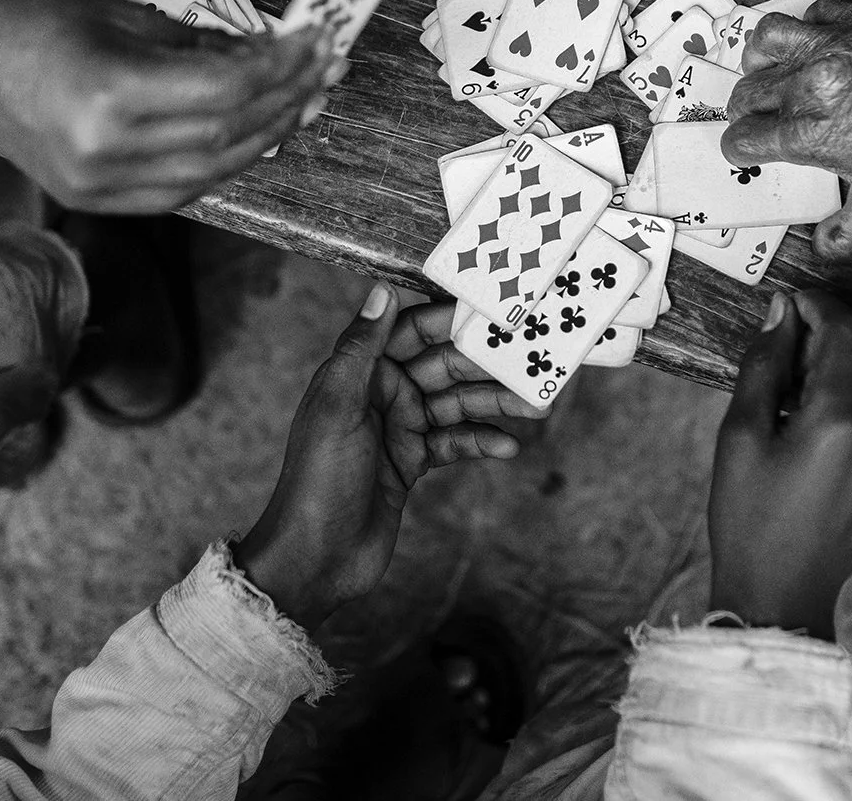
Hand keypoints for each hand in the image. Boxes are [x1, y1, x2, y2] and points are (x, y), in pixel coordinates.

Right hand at [0, 0, 339, 212]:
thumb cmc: (20, 15)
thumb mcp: (117, 12)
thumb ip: (194, 43)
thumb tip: (263, 53)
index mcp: (111, 95)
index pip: (227, 90)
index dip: (283, 66)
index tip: (316, 38)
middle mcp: (108, 151)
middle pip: (229, 135)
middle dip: (289, 99)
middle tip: (328, 65)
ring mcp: (99, 184)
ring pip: (214, 170)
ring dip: (268, 134)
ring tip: (306, 97)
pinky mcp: (94, 198)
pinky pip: (182, 190)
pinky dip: (226, 161)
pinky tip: (255, 131)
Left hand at [236, 288, 524, 627]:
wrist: (316, 559)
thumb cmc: (318, 480)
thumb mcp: (338, 408)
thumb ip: (361, 349)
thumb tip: (381, 291)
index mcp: (360, 373)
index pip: (412, 330)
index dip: (451, 317)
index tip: (494, 308)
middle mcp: (381, 394)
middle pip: (444, 366)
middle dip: (486, 364)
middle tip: (533, 359)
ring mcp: (399, 428)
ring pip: (456, 404)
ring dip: (494, 405)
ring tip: (535, 406)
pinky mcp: (412, 462)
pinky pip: (455, 442)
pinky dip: (481, 442)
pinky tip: (508, 447)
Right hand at [707, 290, 851, 639]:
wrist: (782, 593)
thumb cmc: (747, 515)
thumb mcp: (739, 434)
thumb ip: (765, 364)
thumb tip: (782, 310)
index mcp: (839, 421)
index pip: (848, 327)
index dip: (817, 304)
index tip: (791, 307)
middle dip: (846, 322)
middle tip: (804, 341)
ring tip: (825, 375)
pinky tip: (840, 409)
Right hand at [722, 0, 851, 261]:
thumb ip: (845, 235)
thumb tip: (823, 249)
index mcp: (807, 135)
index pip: (743, 139)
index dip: (740, 149)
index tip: (747, 150)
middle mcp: (808, 86)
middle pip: (748, 91)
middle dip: (744, 109)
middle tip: (754, 118)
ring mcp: (833, 47)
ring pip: (767, 38)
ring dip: (760, 56)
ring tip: (767, 68)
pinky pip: (816, 11)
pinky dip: (808, 25)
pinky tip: (818, 42)